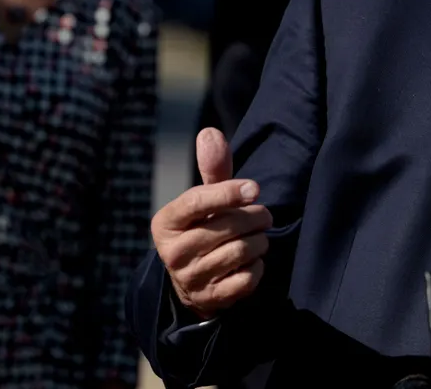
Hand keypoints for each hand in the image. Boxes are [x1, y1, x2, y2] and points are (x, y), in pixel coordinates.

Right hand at [151, 127, 271, 318]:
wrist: (192, 281)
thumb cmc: (203, 228)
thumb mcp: (204, 200)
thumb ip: (212, 169)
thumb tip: (210, 132)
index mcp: (165, 222)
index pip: (197, 202)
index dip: (228, 192)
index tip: (254, 188)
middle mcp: (172, 252)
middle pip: (227, 227)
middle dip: (255, 217)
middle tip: (265, 214)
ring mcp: (190, 278)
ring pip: (240, 251)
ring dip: (259, 242)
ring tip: (259, 237)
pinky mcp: (210, 299)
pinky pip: (246, 279)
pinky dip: (257, 267)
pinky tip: (253, 261)